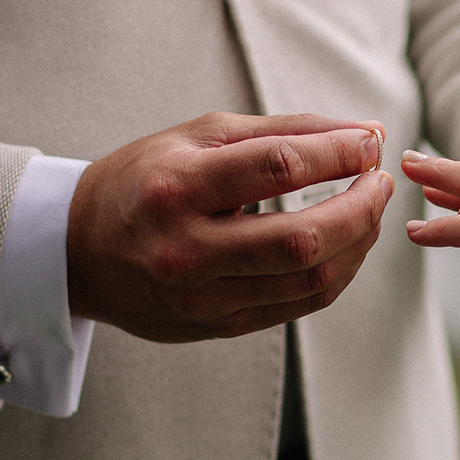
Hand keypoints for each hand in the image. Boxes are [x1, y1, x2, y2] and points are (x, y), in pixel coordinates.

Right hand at [67, 112, 393, 341]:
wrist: (79, 251)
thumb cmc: (145, 181)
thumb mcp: (199, 138)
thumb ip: (283, 132)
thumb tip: (365, 133)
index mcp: (177, 187)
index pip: (279, 168)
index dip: (339, 154)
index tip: (370, 143)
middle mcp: (187, 248)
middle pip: (303, 237)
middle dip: (360, 207)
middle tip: (380, 181)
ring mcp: (202, 296)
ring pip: (311, 279)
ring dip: (358, 242)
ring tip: (369, 210)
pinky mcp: (217, 326)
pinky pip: (299, 304)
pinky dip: (336, 272)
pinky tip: (345, 245)